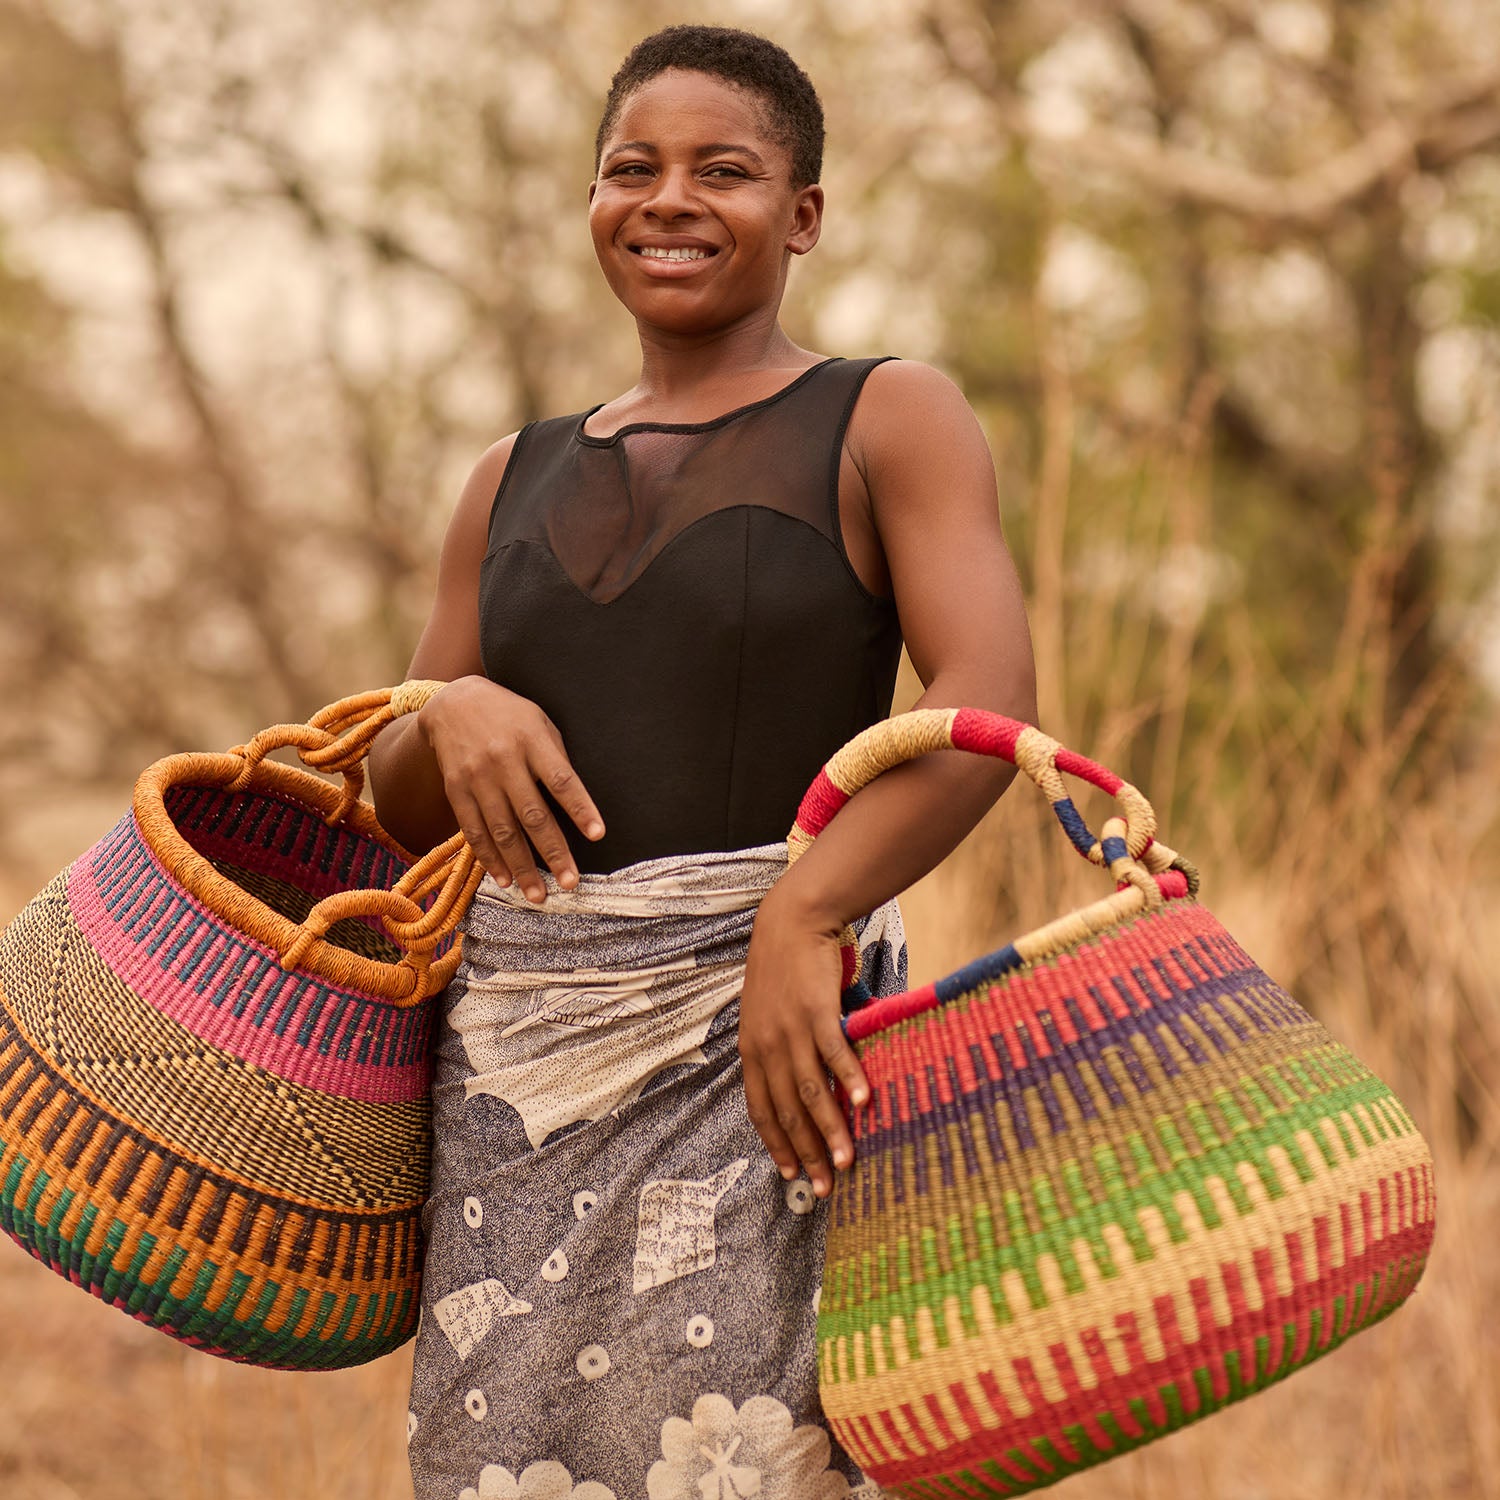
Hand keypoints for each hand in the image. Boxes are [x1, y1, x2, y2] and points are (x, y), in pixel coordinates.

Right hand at [417, 676, 603, 901]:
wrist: (453, 703)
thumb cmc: (510, 715)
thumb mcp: (539, 722)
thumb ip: (556, 759)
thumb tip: (576, 803)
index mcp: (532, 739)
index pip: (561, 779)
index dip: (580, 808)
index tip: (598, 835)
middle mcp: (503, 760)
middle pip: (532, 813)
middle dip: (553, 851)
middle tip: (571, 883)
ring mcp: (476, 777)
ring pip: (502, 830)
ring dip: (521, 867)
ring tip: (539, 895)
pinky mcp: (456, 790)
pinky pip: (474, 831)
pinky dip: (490, 858)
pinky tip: (505, 880)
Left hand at [738, 883, 868, 1196]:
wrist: (790, 923)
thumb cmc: (782, 971)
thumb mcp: (767, 1015)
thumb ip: (780, 1051)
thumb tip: (805, 1087)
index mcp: (752, 1050)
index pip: (760, 1109)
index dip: (777, 1144)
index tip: (792, 1174)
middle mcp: (767, 1046)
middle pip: (787, 1110)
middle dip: (807, 1152)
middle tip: (825, 1187)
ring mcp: (791, 1029)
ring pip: (811, 1091)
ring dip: (830, 1130)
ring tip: (847, 1161)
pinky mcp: (817, 1011)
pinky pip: (834, 1052)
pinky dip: (849, 1079)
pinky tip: (864, 1103)